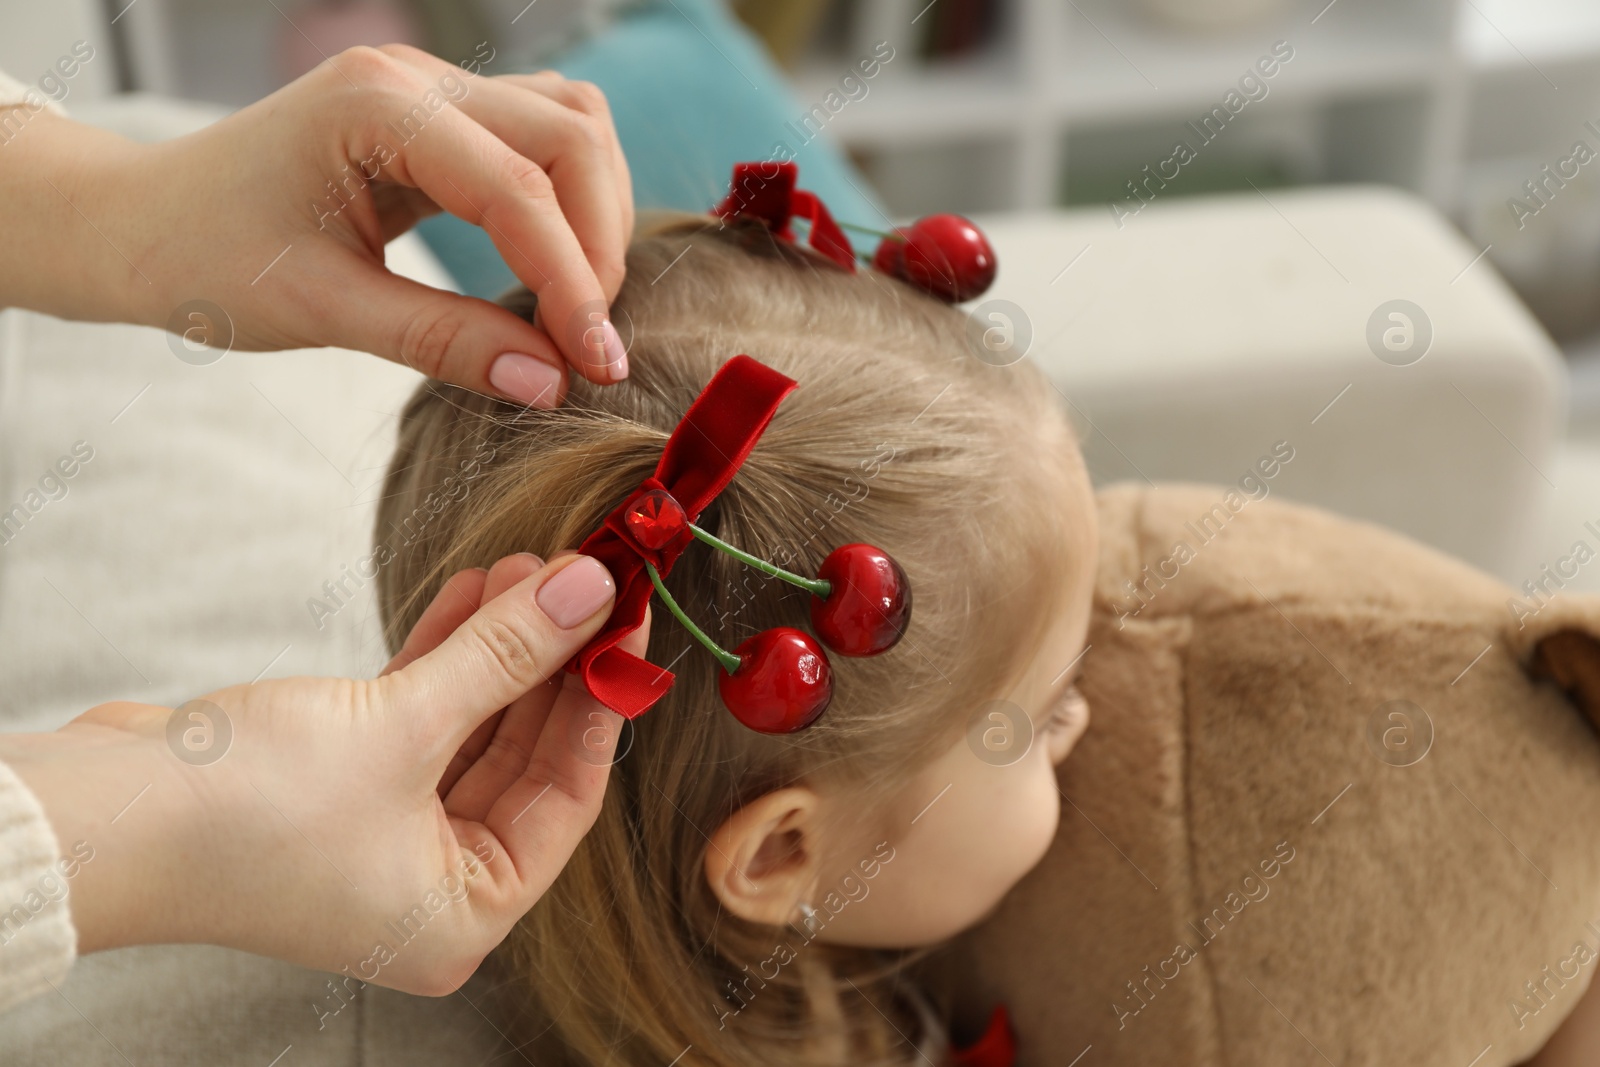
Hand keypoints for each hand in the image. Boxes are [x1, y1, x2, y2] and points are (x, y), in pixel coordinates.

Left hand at [0, 44, 634, 403]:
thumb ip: (443, 343)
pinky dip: (569, 201)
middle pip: (569, 135)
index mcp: (373, 106)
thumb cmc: (204, 258)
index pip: (517, 188)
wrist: (139, 223)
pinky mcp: (439, 117)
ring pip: (569, 124)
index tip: (598, 364)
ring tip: (580, 305)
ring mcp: (430, 88)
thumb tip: (552, 384)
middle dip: (598, 242)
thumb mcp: (322, 310)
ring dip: (595, 213)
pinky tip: (556, 268)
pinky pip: (540, 139)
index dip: (572, 282)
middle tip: (591, 342)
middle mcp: (413, 76)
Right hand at [0, 552, 645, 994]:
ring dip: (501, 647)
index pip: (568, 796)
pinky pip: (420, 715)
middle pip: (524, 756)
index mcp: (464, 912)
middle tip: (587, 582)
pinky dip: (446, 656)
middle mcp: (430, 884)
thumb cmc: (244, 812)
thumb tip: (588, 593)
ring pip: (472, 727)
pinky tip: (478, 593)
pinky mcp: (341, 782)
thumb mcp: (402, 724)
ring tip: (535, 567)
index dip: (600, 699)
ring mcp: (384, 833)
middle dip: (551, 662)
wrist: (101, 815)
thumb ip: (504, 656)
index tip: (626, 619)